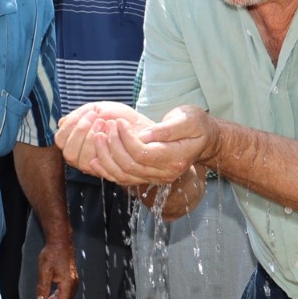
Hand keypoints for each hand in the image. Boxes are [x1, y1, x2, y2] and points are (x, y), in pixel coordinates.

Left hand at [35, 237, 77, 298]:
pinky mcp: (69, 277)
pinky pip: (63, 291)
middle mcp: (72, 283)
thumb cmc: (52, 254)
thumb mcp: (44, 271)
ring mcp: (72, 280)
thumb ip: (43, 287)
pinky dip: (55, 297)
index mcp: (68, 282)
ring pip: (63, 297)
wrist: (60, 242)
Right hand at [55, 101, 146, 174]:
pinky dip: (104, 146)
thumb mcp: (99, 111)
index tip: (88, 112)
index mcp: (76, 144)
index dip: (70, 126)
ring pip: (81, 160)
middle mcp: (83, 159)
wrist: (145, 128)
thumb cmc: (121, 119)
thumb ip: (80, 116)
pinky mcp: (111, 173)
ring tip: (105, 123)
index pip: (60, 140)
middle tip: (97, 117)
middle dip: (80, 133)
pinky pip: (99, 165)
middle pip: (68, 152)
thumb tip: (62, 122)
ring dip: (91, 138)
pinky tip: (113, 132)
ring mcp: (96, 167)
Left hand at [81, 105, 213, 186]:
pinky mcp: (147, 177)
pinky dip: (107, 170)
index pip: (143, 153)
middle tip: (105, 127)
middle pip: (130, 166)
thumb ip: (167, 129)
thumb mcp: (188, 119)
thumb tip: (146, 135)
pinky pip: (123, 179)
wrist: (203, 139)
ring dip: (106, 158)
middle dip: (113, 146)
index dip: (126, 138)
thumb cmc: (196, 125)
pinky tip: (94, 159)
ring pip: (124, 176)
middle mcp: (166, 173)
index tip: (119, 122)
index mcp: (176, 158)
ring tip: (97, 137)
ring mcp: (156, 178)